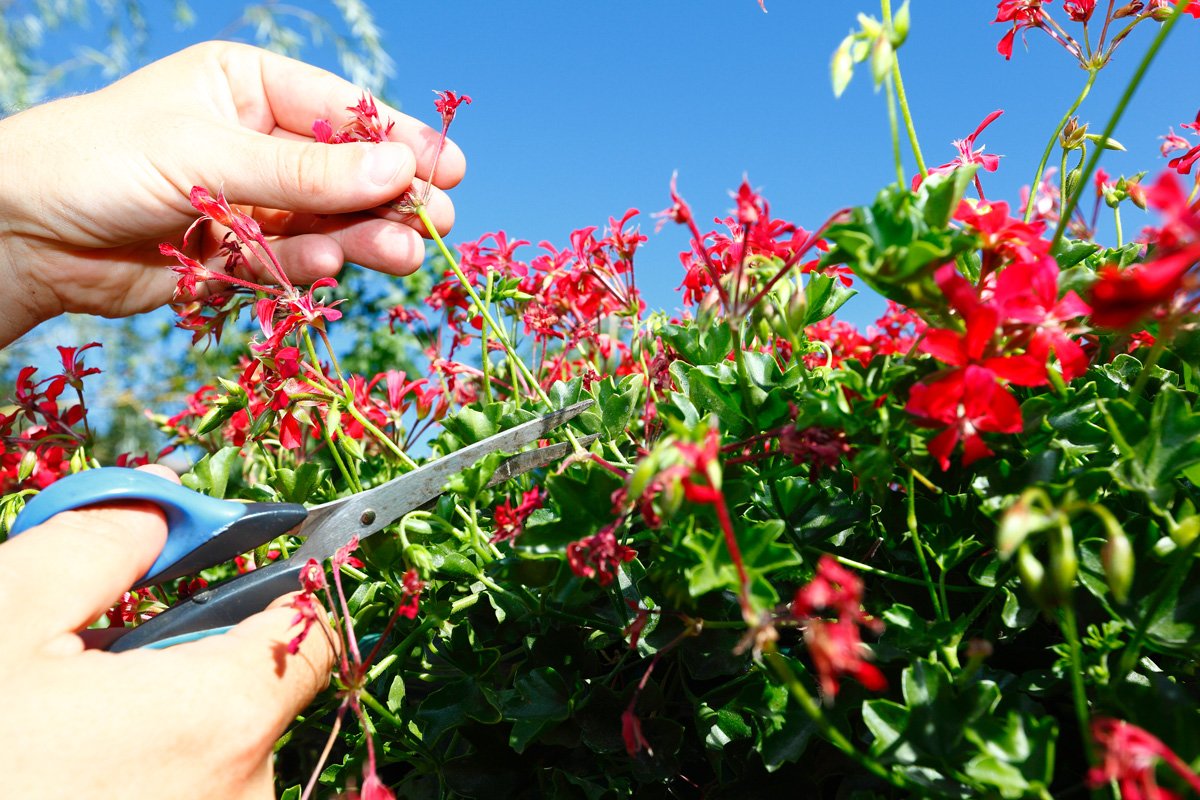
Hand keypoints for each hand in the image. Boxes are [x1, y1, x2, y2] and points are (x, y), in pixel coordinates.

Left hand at [0, 41, 464, 346]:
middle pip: (350, 169)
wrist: (26, 233)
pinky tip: (330, 269)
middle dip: (392, 196)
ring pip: (333, 220)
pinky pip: (299, 259)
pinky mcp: (246, 253)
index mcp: (252, 87)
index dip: (399, 139)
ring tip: (404, 256)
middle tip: (437, 222)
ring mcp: (257, 200)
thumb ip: (307, 172)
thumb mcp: (209, 154)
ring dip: (368, 237)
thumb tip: (401, 167)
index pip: (344, 110)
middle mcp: (262, 141)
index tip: (449, 168)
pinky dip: (317, 267)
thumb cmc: (101, 161)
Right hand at [0, 465, 335, 798]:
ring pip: (213, 758)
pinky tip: (63, 779)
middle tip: (86, 675)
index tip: (226, 576)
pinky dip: (142, 780)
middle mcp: (241, 797)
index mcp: (220, 718)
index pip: (308, 632)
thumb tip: (163, 507)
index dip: (274, 589)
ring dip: (155, 732)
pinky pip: (189, 799)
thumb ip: (97, 545)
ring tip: (54, 740)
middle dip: (184, 667)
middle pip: (252, 697)